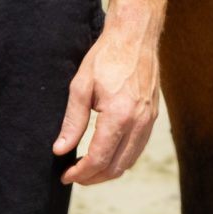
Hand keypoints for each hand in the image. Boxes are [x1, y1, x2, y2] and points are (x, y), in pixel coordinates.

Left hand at [52, 9, 159, 185]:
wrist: (135, 36)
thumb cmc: (106, 56)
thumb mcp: (81, 85)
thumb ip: (72, 121)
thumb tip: (60, 150)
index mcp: (119, 115)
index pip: (99, 158)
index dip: (81, 172)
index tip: (65, 175)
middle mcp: (138, 123)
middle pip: (115, 167)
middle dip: (93, 177)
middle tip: (74, 176)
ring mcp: (148, 122)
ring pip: (129, 162)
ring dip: (108, 171)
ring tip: (87, 170)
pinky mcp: (152, 118)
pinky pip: (138, 149)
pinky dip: (121, 159)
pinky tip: (107, 154)